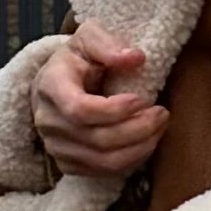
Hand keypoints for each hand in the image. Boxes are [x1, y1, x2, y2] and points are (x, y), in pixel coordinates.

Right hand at [34, 18, 169, 179]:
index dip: (115, 110)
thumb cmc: (77, 59)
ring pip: (104, 160)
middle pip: (98, 139)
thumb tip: (135, 58)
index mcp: (50, 86)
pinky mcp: (68, 164)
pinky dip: (132, 160)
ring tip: (159, 127)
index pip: (79, 110)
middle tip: (162, 113)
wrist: (56, 84)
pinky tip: (147, 142)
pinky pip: (104, 172)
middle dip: (137, 129)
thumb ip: (107, 44)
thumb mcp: (88, 38)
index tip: (142, 99)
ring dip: (140, 147)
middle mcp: (48, 121)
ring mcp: (56, 146)